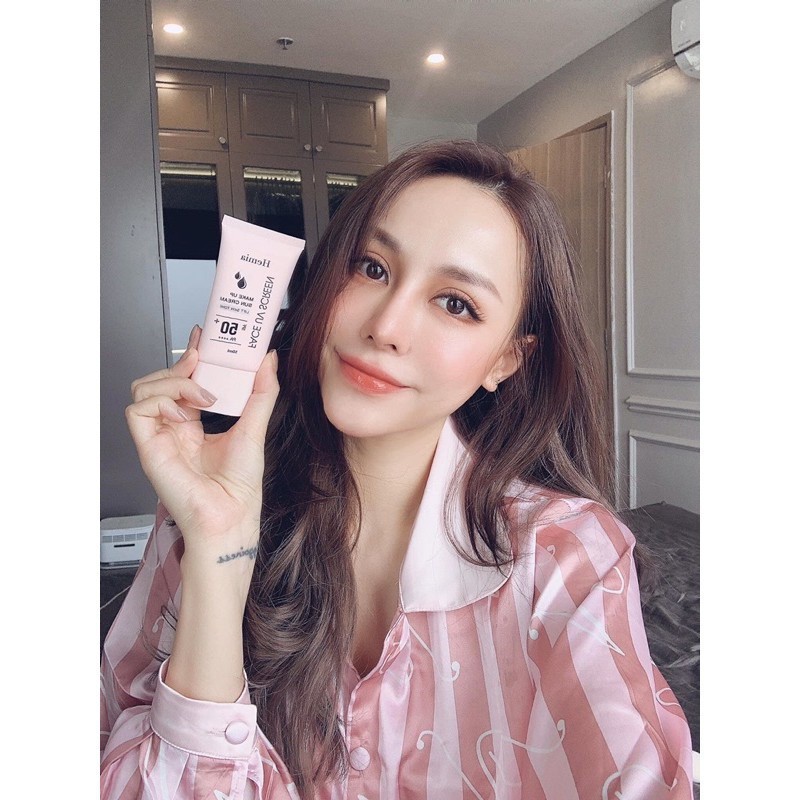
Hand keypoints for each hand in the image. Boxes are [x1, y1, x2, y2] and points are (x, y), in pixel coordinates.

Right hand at [125, 326, 278, 558]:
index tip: (205, 336)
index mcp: (194, 423)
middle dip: (182, 363)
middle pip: (160, 379)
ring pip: (144, 387)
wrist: (231, 515)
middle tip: (205, 359)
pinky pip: (137, 409)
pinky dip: (161, 401)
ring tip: (203, 395)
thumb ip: (262, 391)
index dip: (190, 356)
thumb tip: (268, 359)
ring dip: (174, 381)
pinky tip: (185, 412)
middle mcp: (173, 427)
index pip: (183, 380)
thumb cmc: (240, 484)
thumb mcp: (255, 425)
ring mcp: (159, 435)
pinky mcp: (148, 445)